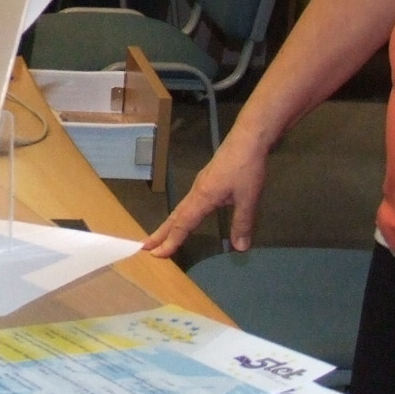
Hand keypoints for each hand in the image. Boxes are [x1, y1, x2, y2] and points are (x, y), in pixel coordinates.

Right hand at [144, 132, 270, 257]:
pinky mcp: (208, 180)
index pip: (183, 224)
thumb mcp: (248, 198)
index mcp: (202, 197)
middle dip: (161, 233)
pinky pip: (189, 202)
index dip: (171, 241)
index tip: (157, 255)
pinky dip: (181, 215)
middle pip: (175, 216)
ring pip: (181, 209)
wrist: (249, 138)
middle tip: (145, 247)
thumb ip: (242, 223)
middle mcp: (196, 192)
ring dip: (169, 224)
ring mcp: (201, 184)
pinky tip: (188, 216)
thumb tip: (239, 248)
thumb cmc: (247, 167)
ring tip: (161, 236)